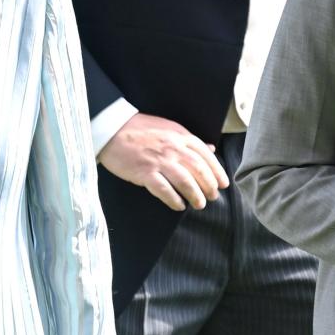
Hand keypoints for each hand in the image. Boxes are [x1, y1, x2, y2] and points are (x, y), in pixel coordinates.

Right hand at [98, 113, 228, 211]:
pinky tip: (179, 205)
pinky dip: (173, 199)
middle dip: (209, 185)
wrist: (112, 130)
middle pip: (198, 170)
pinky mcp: (144, 172)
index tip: (223, 183)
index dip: (217, 171)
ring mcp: (158, 161)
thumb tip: (210, 148)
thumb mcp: (168, 128)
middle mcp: (172, 148)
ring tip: (199, 204)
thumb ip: (188, 140)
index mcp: (179, 136)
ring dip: (195, 195)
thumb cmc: (139, 130)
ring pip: (184, 181)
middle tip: (213, 197)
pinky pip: (163, 189)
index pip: (205, 155)